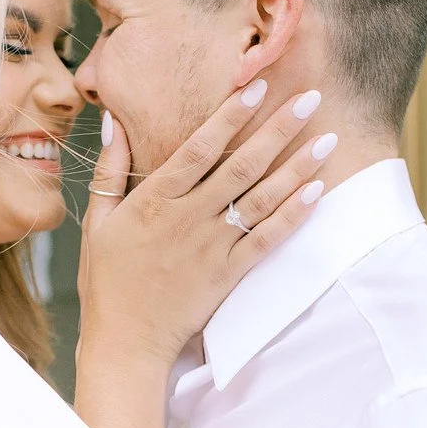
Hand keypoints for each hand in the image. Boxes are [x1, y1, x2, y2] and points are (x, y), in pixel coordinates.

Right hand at [78, 85, 331, 365]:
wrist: (126, 341)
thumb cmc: (107, 281)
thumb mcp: (98, 222)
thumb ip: (111, 171)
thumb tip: (115, 122)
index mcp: (154, 201)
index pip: (199, 148)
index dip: (230, 115)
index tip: (257, 86)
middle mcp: (188, 219)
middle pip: (241, 166)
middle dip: (278, 128)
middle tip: (310, 97)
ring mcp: (212, 247)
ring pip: (261, 199)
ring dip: (297, 166)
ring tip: (328, 138)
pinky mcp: (229, 274)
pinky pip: (267, 240)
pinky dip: (293, 215)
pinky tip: (317, 191)